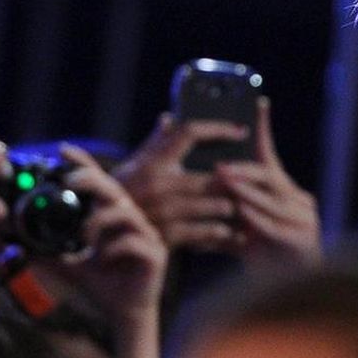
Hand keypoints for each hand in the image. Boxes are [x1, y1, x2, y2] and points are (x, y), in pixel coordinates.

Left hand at [59, 145, 167, 323]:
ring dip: (100, 220)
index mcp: (110, 216)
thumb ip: (46, 252)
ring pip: (125, 213)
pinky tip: (102, 259)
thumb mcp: (67, 265)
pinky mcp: (155, 254)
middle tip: (70, 181)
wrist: (124, 312)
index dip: (84, 164)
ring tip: (83, 236)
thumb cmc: (100, 283)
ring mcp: (145, 235)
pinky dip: (114, 248)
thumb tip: (14, 244)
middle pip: (114, 189)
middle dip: (92, 180)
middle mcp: (130, 220)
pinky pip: (135, 242)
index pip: (98, 183)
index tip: (63, 150)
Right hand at [113, 114, 248, 252]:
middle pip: (213, 175)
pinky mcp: (167, 236)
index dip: (217, 128)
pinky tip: (233, 234)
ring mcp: (163, 210)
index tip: (241, 131)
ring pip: (215, 204)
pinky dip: (222, 233)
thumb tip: (168, 118)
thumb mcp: (133, 168)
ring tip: (247, 207)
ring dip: (233, 207)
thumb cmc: (123, 197)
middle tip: (255, 179)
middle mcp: (158, 183)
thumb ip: (154, 144)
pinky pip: (206, 232)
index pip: (189, 132)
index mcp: (152, 161)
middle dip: (235, 180)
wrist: (102, 240)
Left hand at [215, 97, 321, 268]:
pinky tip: (239, 218)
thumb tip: (200, 180)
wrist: (289, 291)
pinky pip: (275, 227)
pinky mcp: (303, 242)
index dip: (263, 130)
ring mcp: (303, 221)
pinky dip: (256, 221)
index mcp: (283, 192)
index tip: (258, 103)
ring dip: (246, 195)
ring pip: (270, 201)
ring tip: (225, 189)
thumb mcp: (242, 225)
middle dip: (243, 171)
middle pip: (269, 177)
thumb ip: (227, 203)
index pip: (270, 156)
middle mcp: (298, 201)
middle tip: (220, 168)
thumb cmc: (263, 256)